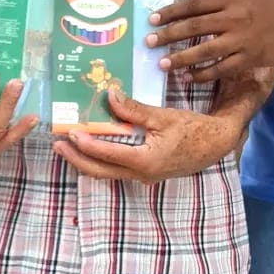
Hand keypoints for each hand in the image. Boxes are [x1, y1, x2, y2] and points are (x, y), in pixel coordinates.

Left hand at [52, 89, 242, 182]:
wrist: (217, 143)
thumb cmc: (193, 128)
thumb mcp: (163, 116)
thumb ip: (134, 110)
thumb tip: (109, 96)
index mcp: (146, 160)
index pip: (108, 154)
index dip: (86, 145)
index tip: (68, 134)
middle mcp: (141, 174)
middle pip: (100, 171)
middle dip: (76, 159)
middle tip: (56, 146)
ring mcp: (144, 176)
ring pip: (107, 173)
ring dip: (86, 160)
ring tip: (67, 147)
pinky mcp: (146, 173)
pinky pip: (118, 169)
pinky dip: (102, 160)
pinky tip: (92, 148)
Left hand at [145, 0, 273, 81]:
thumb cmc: (269, 6)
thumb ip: (219, 2)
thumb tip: (188, 9)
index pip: (194, 4)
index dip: (171, 11)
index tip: (152, 19)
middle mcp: (233, 18)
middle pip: (195, 26)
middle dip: (169, 35)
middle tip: (149, 42)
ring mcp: (241, 40)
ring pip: (205, 50)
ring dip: (181, 58)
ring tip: (163, 63)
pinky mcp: (249, 58)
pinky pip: (221, 68)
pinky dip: (203, 73)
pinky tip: (188, 77)